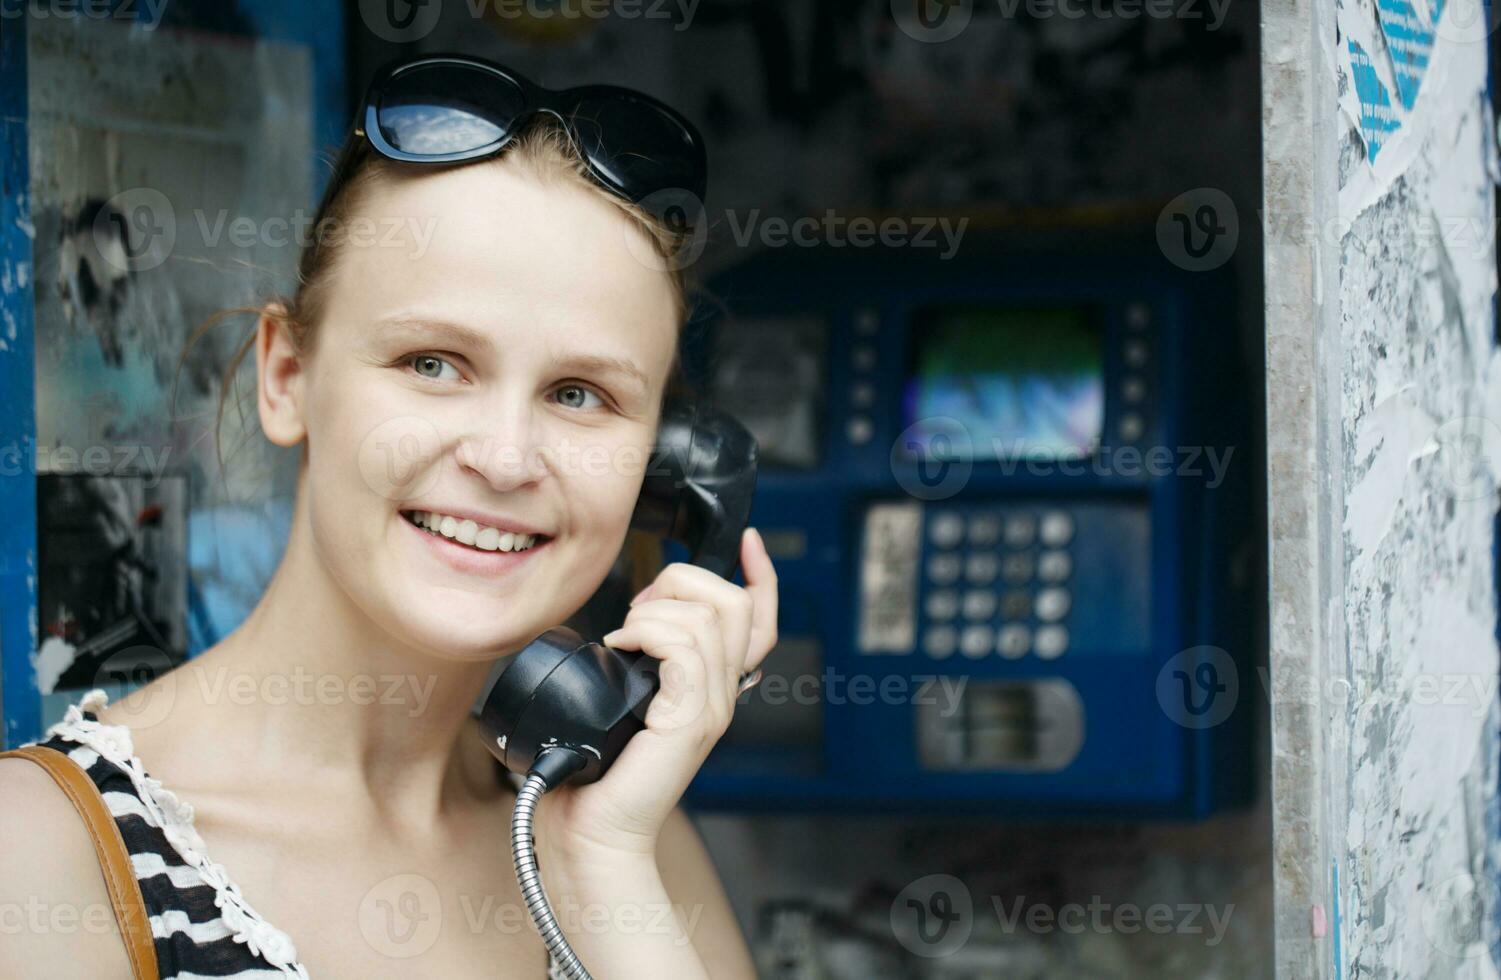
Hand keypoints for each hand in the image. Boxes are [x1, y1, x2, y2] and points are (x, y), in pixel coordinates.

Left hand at [536, 527, 777, 863]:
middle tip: (638, 610)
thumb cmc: (596, 774)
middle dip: (682, 582)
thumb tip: (625, 624)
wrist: (592, 832)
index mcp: (713, 686)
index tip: (747, 543)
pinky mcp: (689, 720)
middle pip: (734, 602)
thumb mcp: (624, 701)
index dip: (760, 575)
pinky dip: (647, 632)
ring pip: (708, 616)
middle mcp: (722, 693)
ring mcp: (711, 707)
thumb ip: (640, 665)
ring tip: (622, 637)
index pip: (759, 621)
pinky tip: (620, 647)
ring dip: (654, 611)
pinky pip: (685, 647)